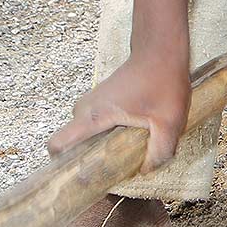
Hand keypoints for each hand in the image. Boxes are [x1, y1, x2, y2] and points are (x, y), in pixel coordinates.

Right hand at [48, 49, 190, 171]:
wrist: (162, 48)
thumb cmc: (163, 80)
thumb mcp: (169, 122)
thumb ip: (159, 153)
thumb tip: (144, 170)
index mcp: (94, 116)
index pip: (57, 144)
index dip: (62, 166)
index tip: (81, 178)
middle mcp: (86, 108)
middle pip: (72, 144)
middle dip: (87, 160)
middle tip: (113, 169)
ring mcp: (93, 102)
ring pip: (85, 134)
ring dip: (100, 146)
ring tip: (126, 151)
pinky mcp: (103, 100)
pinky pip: (95, 125)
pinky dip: (106, 135)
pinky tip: (131, 136)